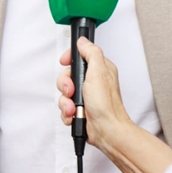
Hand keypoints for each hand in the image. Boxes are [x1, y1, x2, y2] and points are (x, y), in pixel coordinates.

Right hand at [57, 36, 133, 150]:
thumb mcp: (98, 71)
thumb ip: (91, 53)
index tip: (65, 62)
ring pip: (64, 92)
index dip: (70, 59)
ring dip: (65, 101)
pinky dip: (67, 112)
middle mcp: (93, 81)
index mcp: (100, 69)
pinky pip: (65, 106)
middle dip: (65, 84)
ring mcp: (86, 96)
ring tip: (73, 107)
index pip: (80, 56)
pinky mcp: (80, 109)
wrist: (106, 131)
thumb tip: (83, 42)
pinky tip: (74, 115)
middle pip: (68, 75)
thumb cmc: (106, 105)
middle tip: (72, 90)